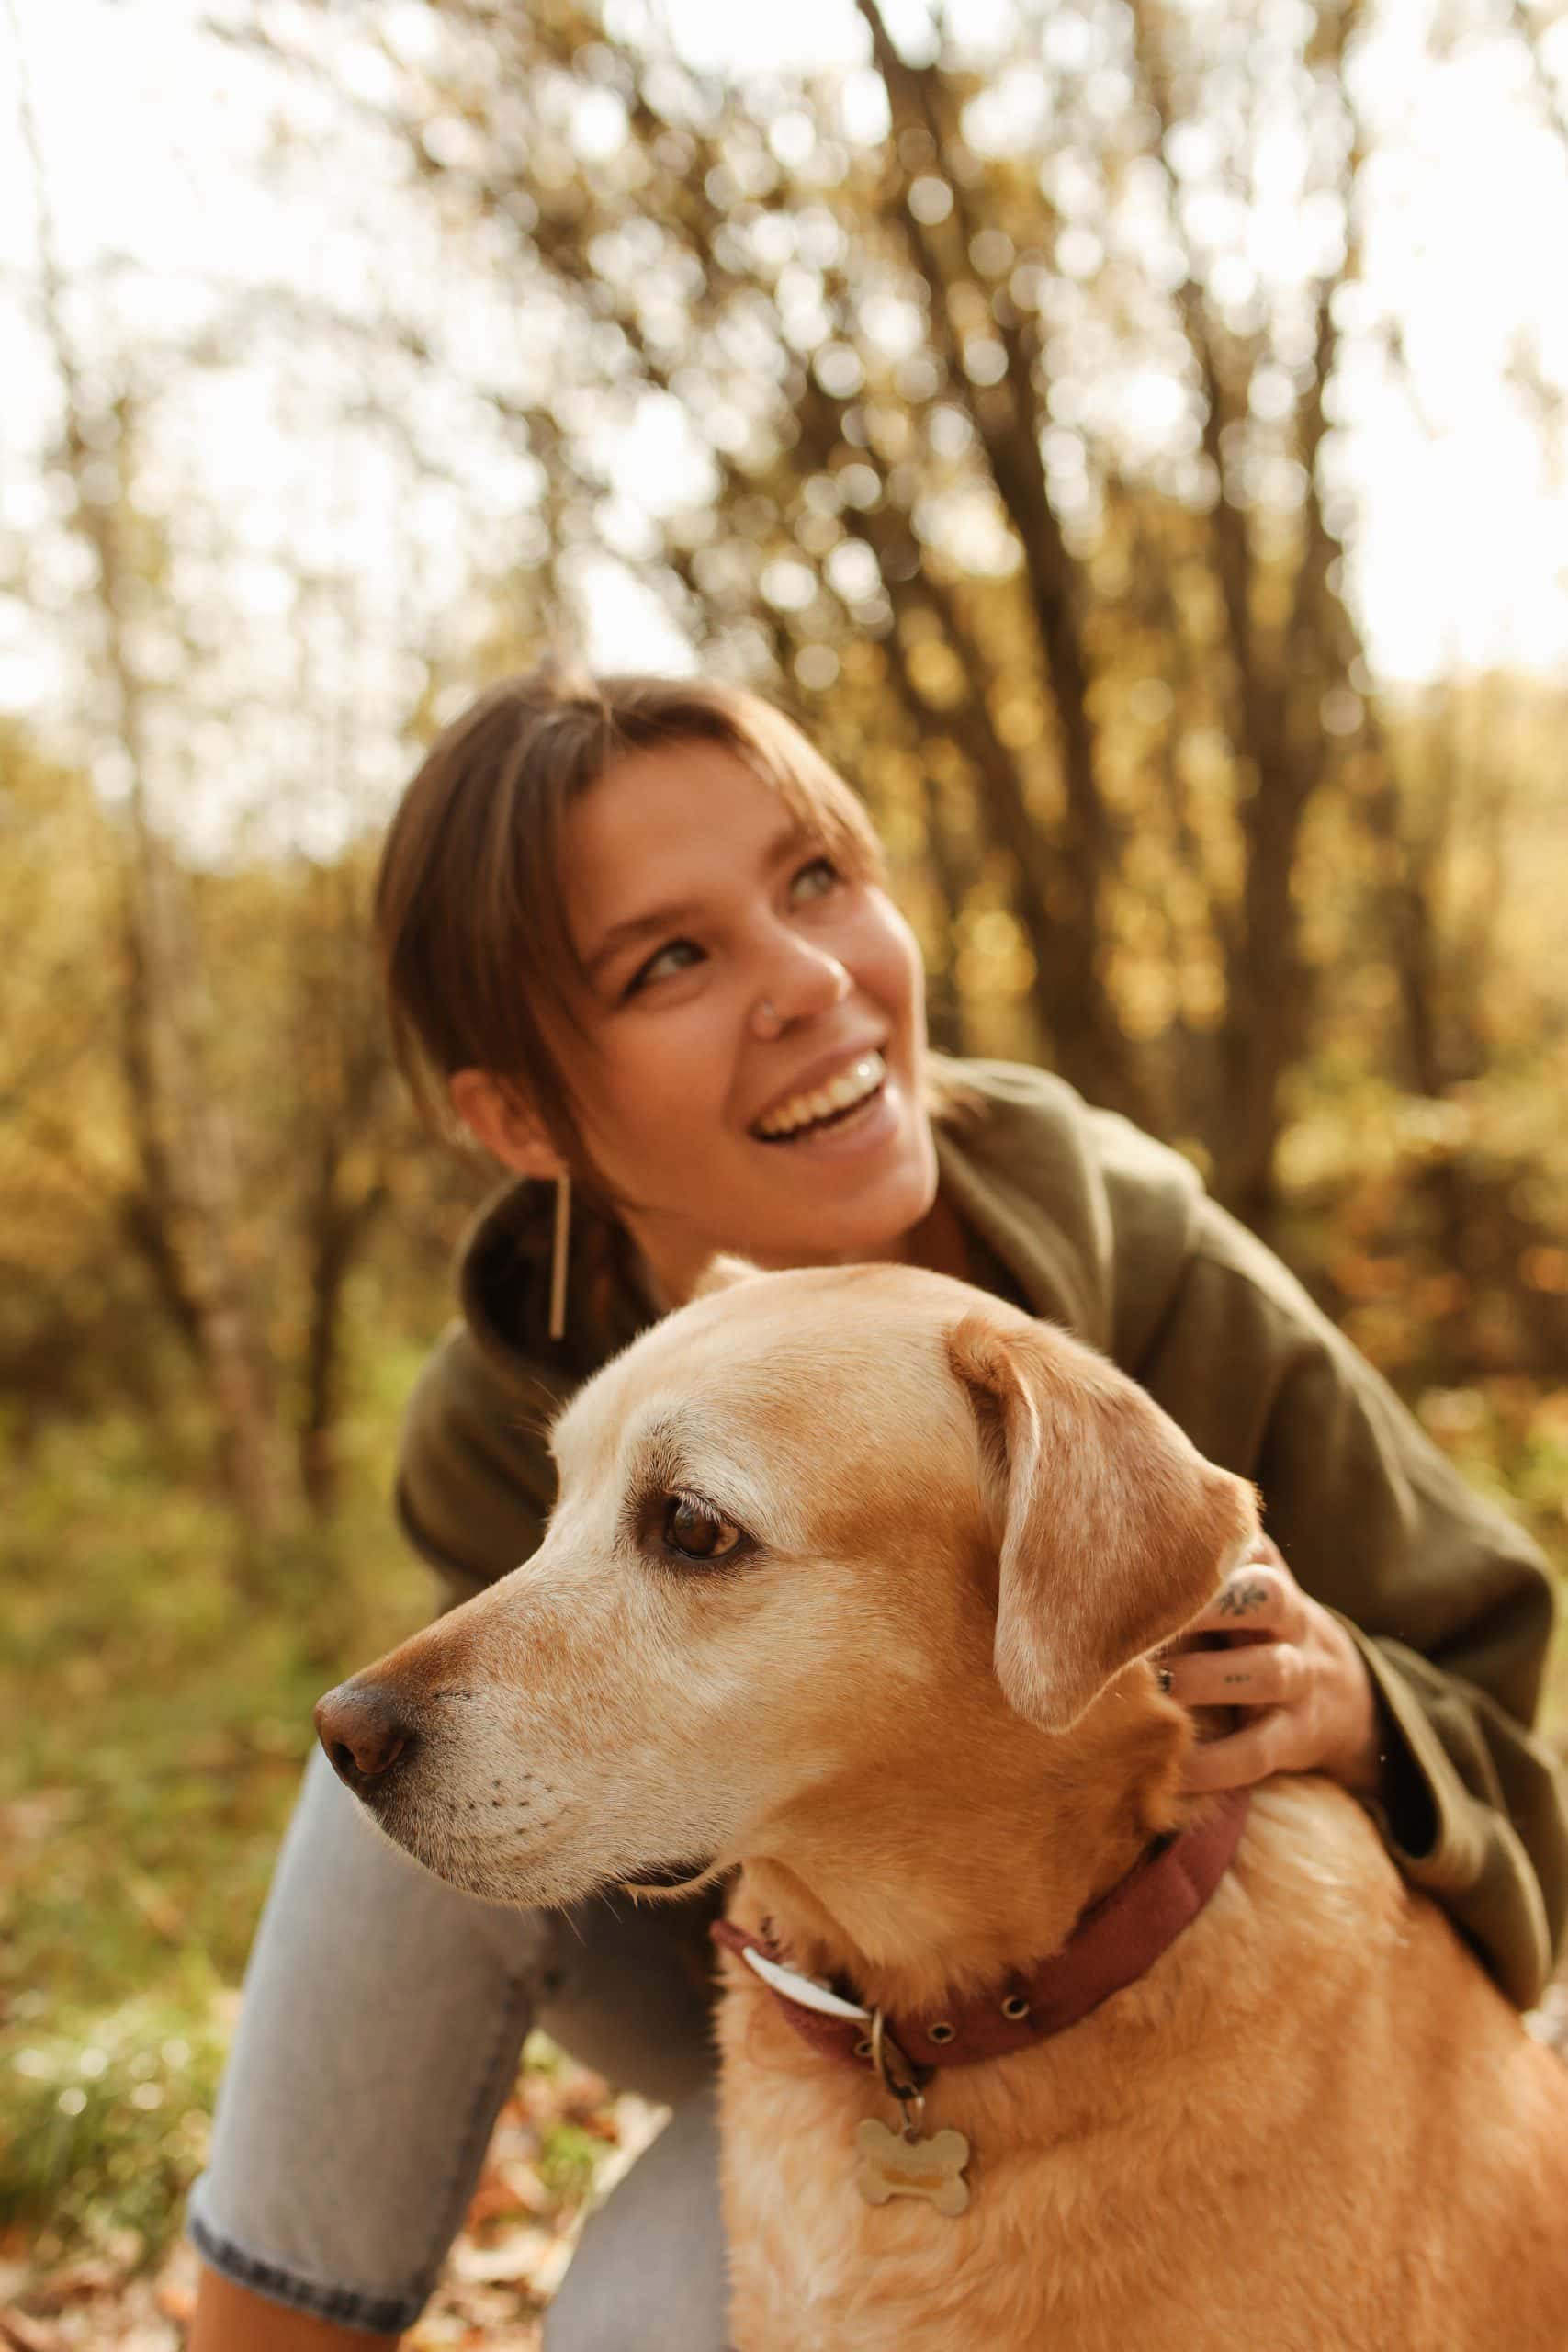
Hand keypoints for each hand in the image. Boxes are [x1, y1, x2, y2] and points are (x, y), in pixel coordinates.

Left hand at [1162, 1538, 1381, 1797]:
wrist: (1341, 1692)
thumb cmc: (1254, 1628)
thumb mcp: (1242, 1585)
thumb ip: (1197, 1563)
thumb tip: (1111, 1547)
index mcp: (1268, 1575)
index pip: (1246, 1548)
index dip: (1201, 1556)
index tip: (1138, 1565)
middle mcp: (1291, 1620)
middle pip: (1265, 1597)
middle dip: (1208, 1605)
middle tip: (1141, 1619)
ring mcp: (1299, 1679)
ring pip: (1266, 1671)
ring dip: (1205, 1678)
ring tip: (1154, 1688)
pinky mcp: (1296, 1736)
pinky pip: (1258, 1750)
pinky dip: (1214, 1762)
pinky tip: (1170, 1766)